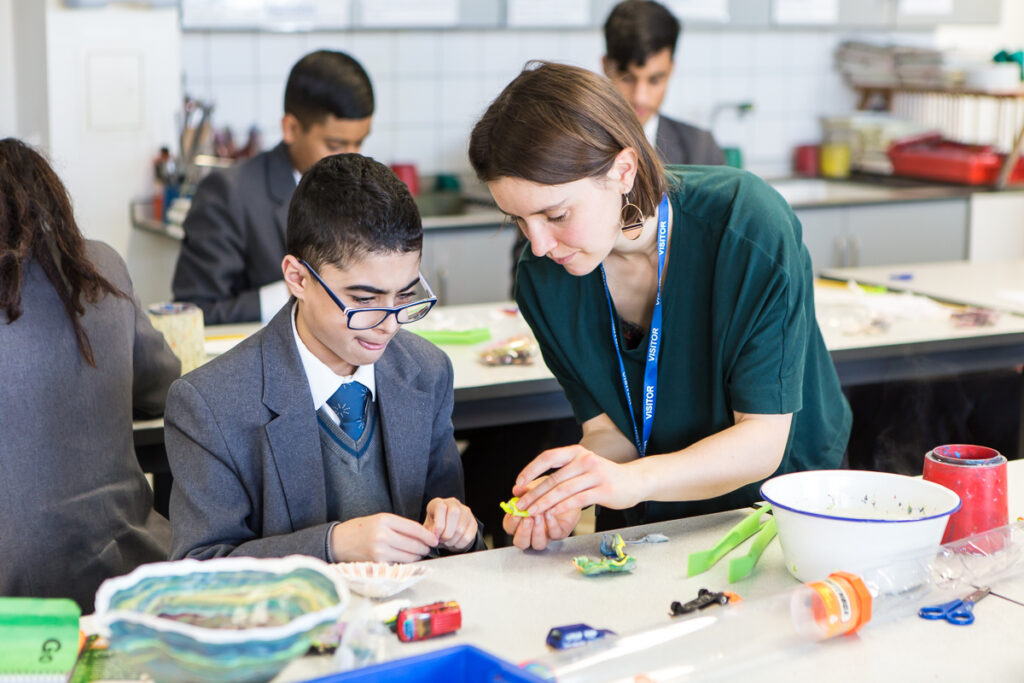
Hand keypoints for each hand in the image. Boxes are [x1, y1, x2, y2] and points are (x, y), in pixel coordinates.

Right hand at [330, 513, 438, 562]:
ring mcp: (380, 551)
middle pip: (414, 544)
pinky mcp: (377, 564)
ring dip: (416, 557)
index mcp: (385, 520)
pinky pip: (399, 564)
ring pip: (409, 557)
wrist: (338, 542)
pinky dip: (405, 563)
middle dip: (424, 548)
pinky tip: (404, 559)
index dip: (427, 535)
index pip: (414, 528)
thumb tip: (423, 535)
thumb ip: (400, 526)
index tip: (434, 539)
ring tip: (416, 554)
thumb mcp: (380, 520)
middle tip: (427, 548)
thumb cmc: (361, 529)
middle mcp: (383, 535)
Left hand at [423, 497, 478, 551]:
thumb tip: (433, 537)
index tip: (435, 536)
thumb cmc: (435, 528)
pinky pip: (467, 536)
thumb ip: (428, 532)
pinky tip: (455, 543)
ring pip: (461, 528)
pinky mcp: (473, 522)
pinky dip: (459, 544)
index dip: (438, 524)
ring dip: (452, 540)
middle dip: (447, 533)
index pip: (441, 507)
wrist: (448, 531)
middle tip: (442, 540)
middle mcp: (453, 503)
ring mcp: (465, 512)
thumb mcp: (428, 528)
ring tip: (447, 542)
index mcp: (438, 502)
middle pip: (454, 513)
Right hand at [501, 474, 580, 550]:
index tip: (516, 512)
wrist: (568, 490)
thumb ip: (525, 489)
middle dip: (523, 532)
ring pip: (538, 544)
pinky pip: (555, 534)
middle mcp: (531, 532)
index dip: (511, 522)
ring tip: (539, 515)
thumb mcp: (535, 486)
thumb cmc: (548, 490)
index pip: (510, 527)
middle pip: (521, 542)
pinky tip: (550, 513)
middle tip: (527, 518)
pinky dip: (551, 524)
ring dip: (537, 531)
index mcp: (520, 521)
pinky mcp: (560, 533)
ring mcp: (546, 535)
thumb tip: (516, 489)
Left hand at [512, 445, 643, 516]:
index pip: (548, 457)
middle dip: (533, 493)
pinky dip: (562, 508)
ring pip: (563, 491)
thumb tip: (530, 484)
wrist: (635, 480)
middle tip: (520, 504)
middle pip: (553, 478)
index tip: (518, 483)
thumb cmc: (604, 476)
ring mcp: (595, 475)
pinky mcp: (603, 490)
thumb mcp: (583, 467)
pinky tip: (551, 514)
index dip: (530, 470)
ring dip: (544, 503)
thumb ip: (561, 474)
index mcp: (577, 452)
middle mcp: (585, 460)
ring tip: (531, 512)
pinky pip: (578, 500)